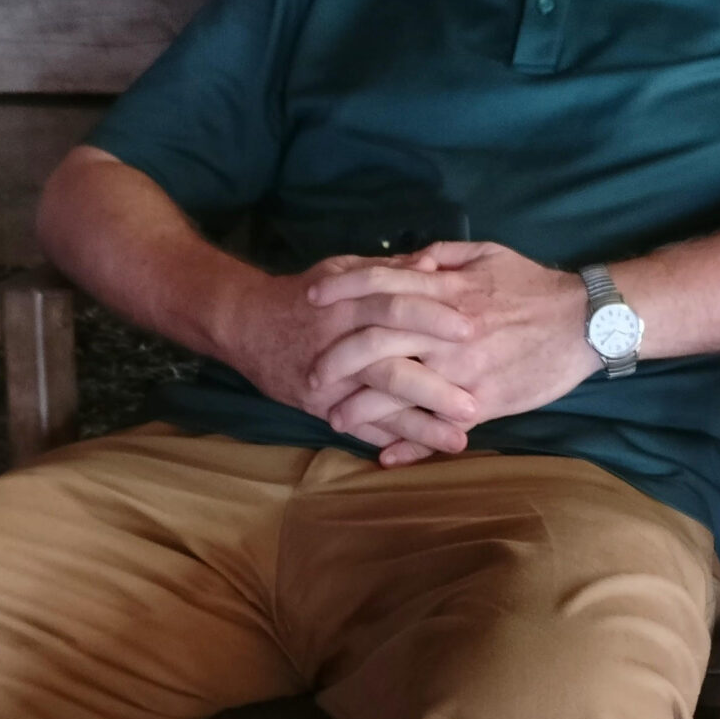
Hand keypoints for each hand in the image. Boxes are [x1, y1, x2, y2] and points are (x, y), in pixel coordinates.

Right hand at [215, 256, 478, 459]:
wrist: (244, 323)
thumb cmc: (306, 294)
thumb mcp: (343, 270)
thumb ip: (389, 271)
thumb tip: (434, 265)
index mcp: (350, 304)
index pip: (396, 308)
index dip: (434, 319)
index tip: (472, 330)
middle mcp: (340, 345)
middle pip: (391, 367)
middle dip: (434, 388)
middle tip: (475, 404)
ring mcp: (329, 381)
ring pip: (377, 406)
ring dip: (420, 426)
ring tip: (460, 440)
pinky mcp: (319, 406)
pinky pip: (359, 427)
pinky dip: (390, 441)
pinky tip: (424, 453)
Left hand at [307, 241, 598, 460]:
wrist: (585, 322)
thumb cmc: (535, 287)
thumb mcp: (489, 255)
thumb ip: (445, 255)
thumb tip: (411, 259)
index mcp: (446, 289)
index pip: (380, 283)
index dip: (341, 287)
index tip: (311, 296)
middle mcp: (446, 330)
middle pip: (374, 340)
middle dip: (335, 358)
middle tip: (310, 373)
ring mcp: (461, 370)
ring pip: (396, 388)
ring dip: (360, 406)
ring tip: (333, 418)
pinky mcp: (483, 403)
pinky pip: (436, 425)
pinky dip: (408, 442)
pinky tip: (382, 455)